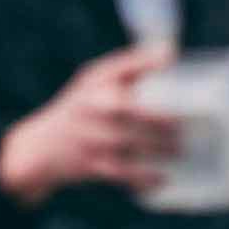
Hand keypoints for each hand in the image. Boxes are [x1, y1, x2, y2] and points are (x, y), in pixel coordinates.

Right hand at [0, 42, 180, 204]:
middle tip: (186, 123)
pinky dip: (143, 177)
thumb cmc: (80, 108)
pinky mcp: (91, 164)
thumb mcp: (95, 82)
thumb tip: (170, 50)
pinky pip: (121, 173)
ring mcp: (89, 136)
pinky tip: (163, 178)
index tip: (171, 60)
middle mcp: (90, 106)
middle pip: (129, 108)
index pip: (118, 66)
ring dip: (157, 147)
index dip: (143, 62)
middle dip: (159, 117)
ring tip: (181, 149)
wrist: (41, 147)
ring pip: (128, 141)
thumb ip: (131, 67)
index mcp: (94, 82)